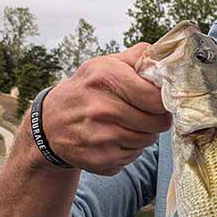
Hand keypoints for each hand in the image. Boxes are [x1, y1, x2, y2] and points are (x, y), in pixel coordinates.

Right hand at [41, 44, 171, 175]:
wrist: (49, 123)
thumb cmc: (87, 91)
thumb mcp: (105, 65)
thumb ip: (138, 57)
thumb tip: (166, 57)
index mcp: (106, 78)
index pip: (157, 98)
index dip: (164, 102)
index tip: (158, 101)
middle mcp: (101, 108)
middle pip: (158, 123)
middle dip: (156, 119)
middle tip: (143, 114)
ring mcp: (99, 136)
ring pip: (148, 141)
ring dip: (143, 135)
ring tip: (126, 125)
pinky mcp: (99, 159)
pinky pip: (133, 157)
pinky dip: (129, 150)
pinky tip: (113, 140)